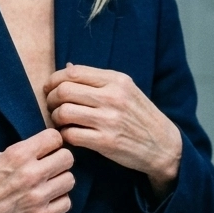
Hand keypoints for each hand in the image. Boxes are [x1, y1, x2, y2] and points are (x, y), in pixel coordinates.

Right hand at [0, 128, 73, 212]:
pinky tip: (47, 200)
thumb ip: (21, 153)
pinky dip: (58, 201)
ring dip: (60, 181)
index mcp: (18, 155)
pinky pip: (66, 203)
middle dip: (59, 160)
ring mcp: (37, 197)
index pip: (54, 138)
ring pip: (70, 180)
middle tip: (50, 167)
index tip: (48, 149)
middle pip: (68, 158)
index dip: (52, 142)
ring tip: (47, 185)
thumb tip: (43, 149)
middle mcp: (31, 174)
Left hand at [44, 63, 182, 196]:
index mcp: (116, 80)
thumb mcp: (126, 90)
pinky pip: (71, 135)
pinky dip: (65, 135)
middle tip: (52, 106)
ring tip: (62, 122)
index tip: (50, 88)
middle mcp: (112, 97)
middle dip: (51, 99)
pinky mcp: (106, 142)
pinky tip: (70, 135)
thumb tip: (67, 67)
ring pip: (64, 112)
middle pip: (64, 91)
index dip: (54, 80)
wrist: (163, 144)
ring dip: (56, 118)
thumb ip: (97, 79)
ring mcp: (109, 120)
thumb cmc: (141, 116)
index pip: (73, 72)